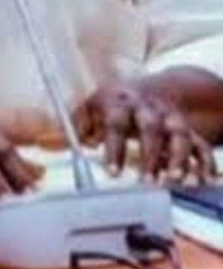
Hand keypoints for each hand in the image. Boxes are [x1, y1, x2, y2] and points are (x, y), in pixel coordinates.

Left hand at [77, 80, 215, 184]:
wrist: (151, 88)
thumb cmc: (114, 103)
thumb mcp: (91, 107)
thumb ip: (77, 126)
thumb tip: (62, 143)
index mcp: (120, 102)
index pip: (116, 123)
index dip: (114, 148)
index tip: (112, 172)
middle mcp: (148, 109)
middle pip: (152, 128)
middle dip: (151, 155)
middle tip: (147, 181)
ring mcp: (170, 118)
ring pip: (180, 136)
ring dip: (178, 159)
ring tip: (174, 180)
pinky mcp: (188, 130)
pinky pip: (201, 145)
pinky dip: (205, 162)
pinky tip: (203, 178)